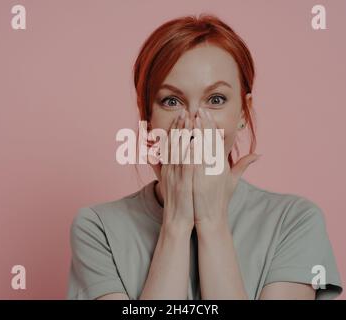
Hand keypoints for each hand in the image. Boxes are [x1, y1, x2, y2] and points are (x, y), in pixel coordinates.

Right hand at [158, 110, 194, 231]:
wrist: (176, 221)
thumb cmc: (176, 201)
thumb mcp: (166, 182)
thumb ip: (160, 167)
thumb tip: (152, 155)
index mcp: (169, 167)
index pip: (171, 143)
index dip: (176, 127)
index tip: (181, 114)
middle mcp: (170, 169)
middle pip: (174, 143)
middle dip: (180, 126)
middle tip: (185, 110)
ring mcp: (176, 176)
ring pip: (180, 151)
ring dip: (185, 135)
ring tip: (190, 121)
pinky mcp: (183, 184)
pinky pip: (186, 168)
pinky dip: (189, 155)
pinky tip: (193, 144)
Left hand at [192, 108, 260, 228]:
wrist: (212, 218)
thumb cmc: (220, 199)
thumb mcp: (233, 181)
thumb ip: (243, 165)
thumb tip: (259, 154)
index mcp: (222, 164)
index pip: (217, 140)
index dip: (211, 125)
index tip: (206, 112)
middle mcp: (216, 167)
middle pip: (210, 141)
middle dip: (205, 124)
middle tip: (199, 109)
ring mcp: (207, 174)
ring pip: (201, 149)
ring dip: (195, 133)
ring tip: (190, 118)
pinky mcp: (199, 182)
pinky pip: (193, 164)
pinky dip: (190, 151)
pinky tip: (186, 141)